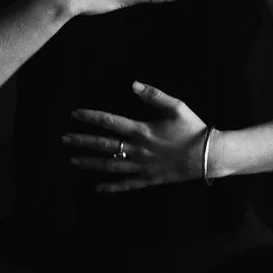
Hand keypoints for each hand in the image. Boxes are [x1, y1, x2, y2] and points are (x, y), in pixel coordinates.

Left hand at [63, 81, 211, 192]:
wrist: (208, 156)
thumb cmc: (193, 129)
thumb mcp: (176, 107)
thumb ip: (154, 95)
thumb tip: (133, 84)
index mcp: (142, 130)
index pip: (109, 122)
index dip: (90, 117)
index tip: (74, 114)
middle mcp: (137, 150)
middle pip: (104, 145)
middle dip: (82, 141)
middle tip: (64, 139)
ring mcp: (142, 167)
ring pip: (110, 166)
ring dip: (90, 163)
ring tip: (73, 160)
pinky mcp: (149, 179)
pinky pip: (126, 184)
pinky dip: (111, 187)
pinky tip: (98, 188)